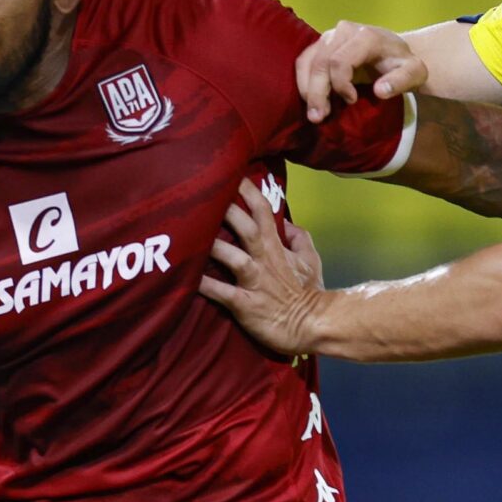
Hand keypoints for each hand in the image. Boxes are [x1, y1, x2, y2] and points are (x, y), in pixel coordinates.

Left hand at [201, 176, 327, 354]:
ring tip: (190, 235)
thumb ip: (300, 239)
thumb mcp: (311, 261)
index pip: (262, 211)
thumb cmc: (309, 294)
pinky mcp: (245, 304)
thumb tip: (288, 223)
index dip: (248, 191)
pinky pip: (222, 293)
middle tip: (204, 194)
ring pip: (233, 257)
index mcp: (276, 247)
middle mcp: (264, 260)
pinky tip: (186, 278)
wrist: (315, 326)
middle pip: (245, 227)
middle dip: (226, 209)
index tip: (232, 174)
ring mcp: (255, 282)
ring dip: (213, 246)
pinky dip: (204, 286)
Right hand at [295, 22, 424, 122]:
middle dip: (317, 92)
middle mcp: (344, 30)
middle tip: (319, 118)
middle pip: (321, 62)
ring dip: (307, 89)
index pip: (340, 60)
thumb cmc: (403, 64)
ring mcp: (330, 35)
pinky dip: (304, 82)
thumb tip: (380, 91)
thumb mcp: (415, 73)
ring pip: (308, 61)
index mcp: (366, 36)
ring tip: (314, 114)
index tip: (351, 101)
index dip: (341, 84)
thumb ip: (402, 81)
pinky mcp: (321, 43)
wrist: (395, 51)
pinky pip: (304, 60)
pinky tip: (311, 101)